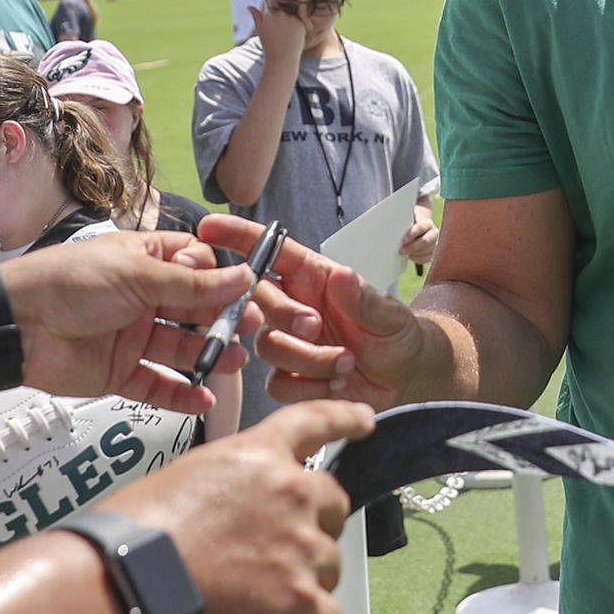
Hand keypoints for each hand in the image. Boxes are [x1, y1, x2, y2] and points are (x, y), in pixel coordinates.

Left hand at [0, 232, 257, 413]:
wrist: (16, 325)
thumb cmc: (67, 283)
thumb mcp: (137, 274)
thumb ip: (191, 285)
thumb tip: (241, 276)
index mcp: (144, 262)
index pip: (195, 266)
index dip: (221, 278)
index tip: (249, 289)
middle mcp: (142, 298)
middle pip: (194, 310)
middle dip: (222, 320)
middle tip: (250, 329)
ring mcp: (131, 337)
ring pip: (180, 349)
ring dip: (207, 355)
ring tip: (231, 361)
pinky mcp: (119, 373)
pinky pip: (157, 385)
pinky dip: (180, 394)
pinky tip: (202, 397)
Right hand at [102, 400, 371, 613]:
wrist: (126, 585)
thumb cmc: (135, 539)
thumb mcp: (182, 479)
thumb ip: (229, 487)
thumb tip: (237, 516)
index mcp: (256, 456)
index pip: (313, 422)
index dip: (344, 418)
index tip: (363, 421)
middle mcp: (290, 493)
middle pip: (333, 507)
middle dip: (310, 530)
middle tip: (270, 558)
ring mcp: (301, 547)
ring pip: (329, 569)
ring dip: (299, 586)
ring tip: (248, 604)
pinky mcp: (303, 602)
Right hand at [196, 214, 429, 411]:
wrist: (405, 380)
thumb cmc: (396, 335)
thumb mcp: (390, 315)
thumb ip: (364, 299)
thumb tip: (342, 277)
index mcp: (312, 278)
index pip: (269, 252)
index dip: (238, 237)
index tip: (209, 227)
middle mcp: (292, 307)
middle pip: (258, 303)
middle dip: (285, 316)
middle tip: (316, 327)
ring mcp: (288, 343)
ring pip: (267, 347)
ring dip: (309, 359)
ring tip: (346, 363)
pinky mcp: (289, 377)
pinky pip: (278, 384)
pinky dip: (309, 387)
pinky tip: (336, 384)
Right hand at [249, 3, 307, 61]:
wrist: (282, 58)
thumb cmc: (269, 45)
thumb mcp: (260, 30)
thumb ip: (257, 16)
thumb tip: (250, 6)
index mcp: (267, 14)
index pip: (270, 6)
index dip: (271, 15)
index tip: (272, 25)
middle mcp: (279, 14)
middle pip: (281, 10)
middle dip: (280, 18)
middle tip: (279, 33)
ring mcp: (290, 18)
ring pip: (290, 15)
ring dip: (289, 22)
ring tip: (285, 36)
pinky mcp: (300, 23)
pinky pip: (298, 21)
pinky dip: (296, 27)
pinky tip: (292, 37)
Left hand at [397, 203, 437, 265]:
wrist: (417, 231)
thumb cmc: (409, 226)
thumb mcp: (407, 222)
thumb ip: (403, 224)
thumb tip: (389, 225)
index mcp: (427, 223)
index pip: (421, 227)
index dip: (412, 234)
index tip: (403, 240)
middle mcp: (434, 233)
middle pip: (425, 241)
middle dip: (412, 247)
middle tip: (400, 251)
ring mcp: (435, 244)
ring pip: (427, 251)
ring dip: (414, 253)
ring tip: (403, 254)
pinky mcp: (434, 253)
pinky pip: (427, 258)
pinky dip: (418, 259)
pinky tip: (410, 257)